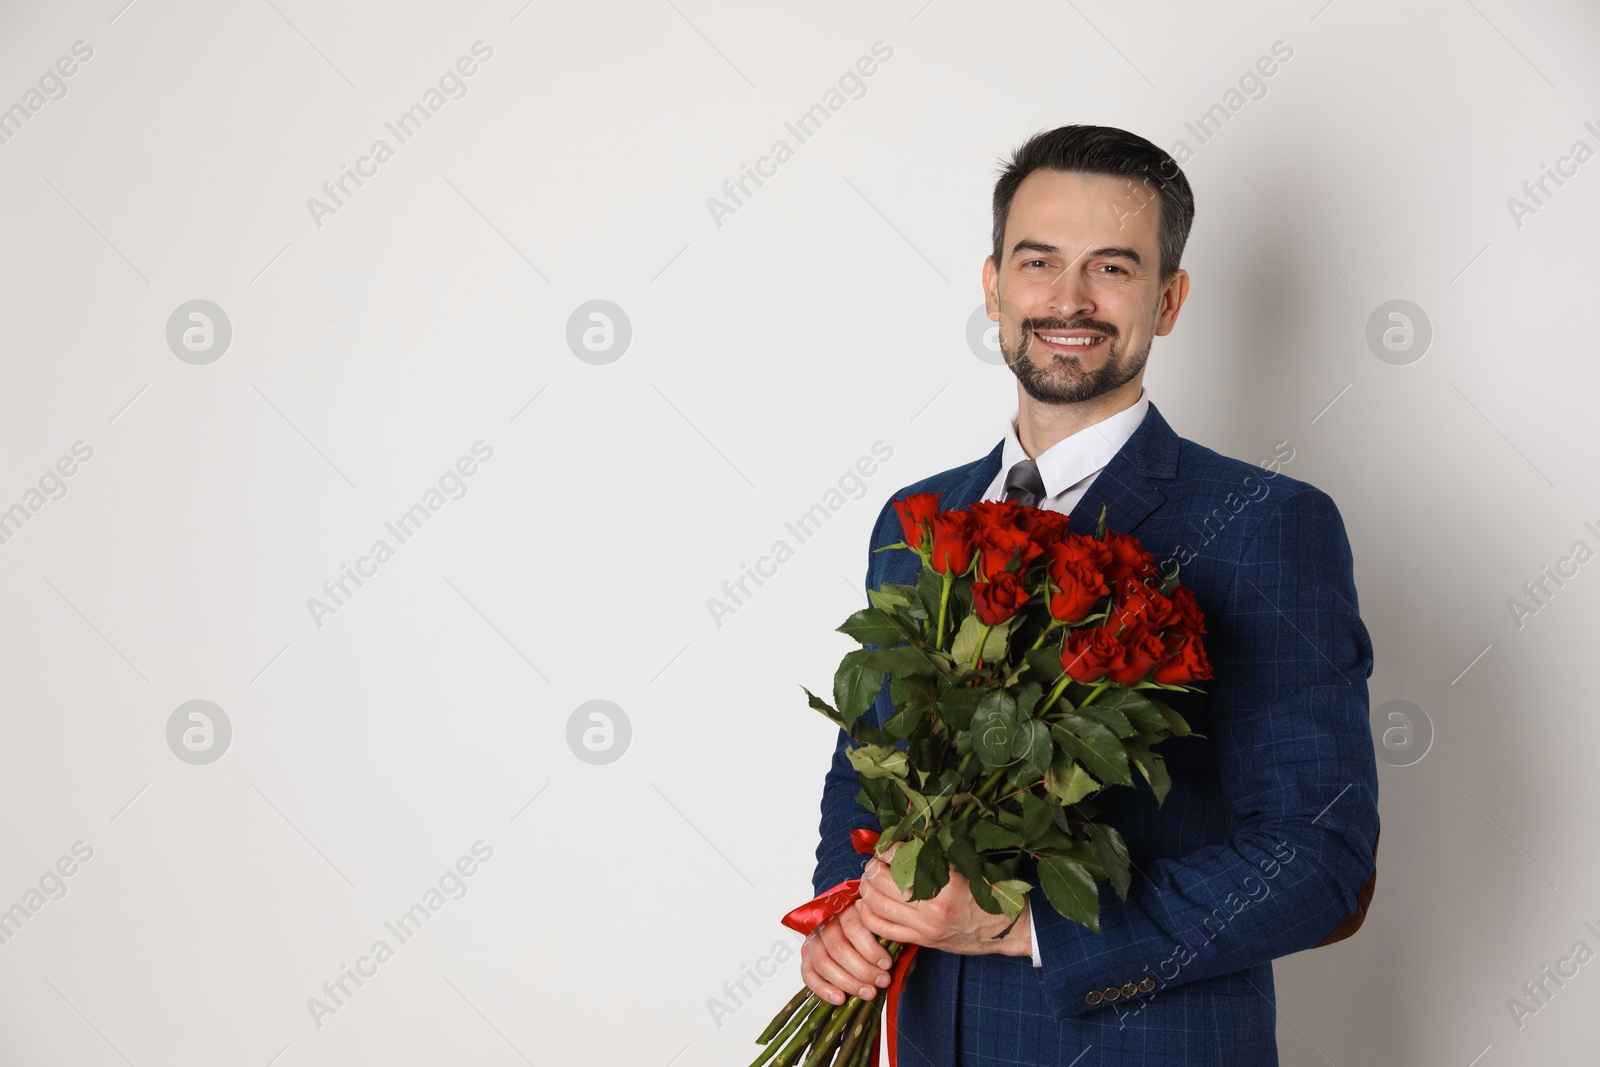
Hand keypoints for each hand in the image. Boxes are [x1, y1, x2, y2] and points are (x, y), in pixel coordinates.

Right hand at [799, 901, 893, 1005]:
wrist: (848, 915)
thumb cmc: (872, 925)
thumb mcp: (885, 928)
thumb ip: (895, 949)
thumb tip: (899, 980)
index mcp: (846, 907)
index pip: (853, 927)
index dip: (870, 949)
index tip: (887, 964)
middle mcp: (825, 920)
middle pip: (838, 948)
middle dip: (862, 970)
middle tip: (882, 982)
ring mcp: (813, 937)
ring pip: (823, 962)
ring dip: (847, 982)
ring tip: (868, 993)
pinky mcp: (806, 954)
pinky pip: (808, 973)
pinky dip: (823, 989)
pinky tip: (840, 999)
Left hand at [856, 842, 1032, 957]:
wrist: (1007, 928)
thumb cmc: (988, 893)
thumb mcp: (965, 867)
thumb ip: (934, 857)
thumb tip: (903, 844)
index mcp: (945, 883)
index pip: (901, 860)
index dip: (887, 850)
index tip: (885, 847)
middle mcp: (932, 906)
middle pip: (883, 883)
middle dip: (871, 870)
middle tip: (872, 863)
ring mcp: (925, 927)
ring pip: (878, 907)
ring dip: (867, 891)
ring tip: (869, 881)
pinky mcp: (922, 941)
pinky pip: (884, 930)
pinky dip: (870, 916)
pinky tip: (868, 906)